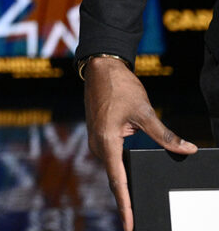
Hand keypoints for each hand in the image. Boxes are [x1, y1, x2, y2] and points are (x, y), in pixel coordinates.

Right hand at [83, 56, 197, 230]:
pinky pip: (111, 159)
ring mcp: (97, 140)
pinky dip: (120, 172)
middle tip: (136, 221)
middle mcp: (98, 145)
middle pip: (114, 179)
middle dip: (125, 201)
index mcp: (107, 142)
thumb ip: (165, 134)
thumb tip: (188, 149)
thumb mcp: (145, 111)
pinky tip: (128, 179)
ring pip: (112, 169)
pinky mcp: (100, 135)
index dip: (125, 206)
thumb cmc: (120, 87)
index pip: (118, 181)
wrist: (100, 68)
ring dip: (123, 185)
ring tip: (133, 205)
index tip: (130, 224)